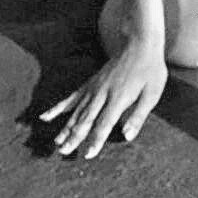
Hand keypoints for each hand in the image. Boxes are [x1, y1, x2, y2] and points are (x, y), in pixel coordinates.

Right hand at [39, 37, 167, 158]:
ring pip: (76, 111)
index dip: (96, 140)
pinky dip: (58, 107)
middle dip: (74, 137)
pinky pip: (71, 97)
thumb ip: (139, 115)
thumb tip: (127, 136)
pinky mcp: (90, 83)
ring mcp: (94, 88)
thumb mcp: (152, 93)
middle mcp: (102, 94)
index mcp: (119, 98)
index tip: (87, 154)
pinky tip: (45, 116)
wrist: (139, 43)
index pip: (104, 123)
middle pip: (86, 119)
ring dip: (66, 127)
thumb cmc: (150, 69)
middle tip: (64, 152)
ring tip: (56, 143)